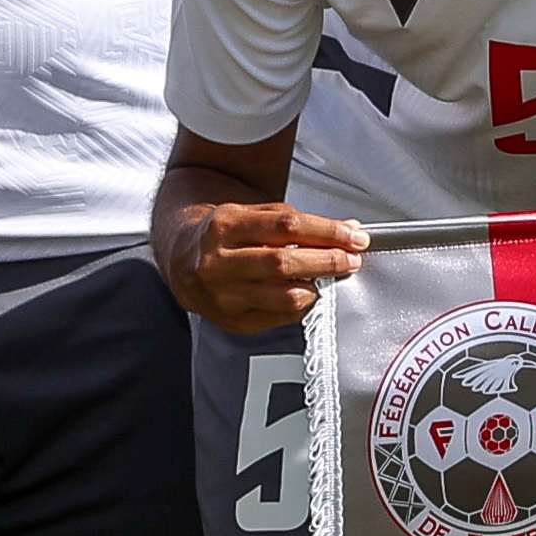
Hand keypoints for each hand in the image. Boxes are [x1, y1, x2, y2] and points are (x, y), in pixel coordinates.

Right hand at [158, 196, 365, 331]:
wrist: (181, 260)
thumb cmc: (224, 236)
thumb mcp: (251, 214)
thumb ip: (295, 221)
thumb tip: (346, 229)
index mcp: (224, 225)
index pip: (286, 226)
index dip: (327, 232)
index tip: (354, 236)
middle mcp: (218, 261)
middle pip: (284, 263)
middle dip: (326, 261)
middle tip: (351, 260)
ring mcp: (222, 295)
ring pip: (283, 296)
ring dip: (316, 287)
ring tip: (329, 277)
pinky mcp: (231, 321)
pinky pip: (278, 317)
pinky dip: (300, 306)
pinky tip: (307, 293)